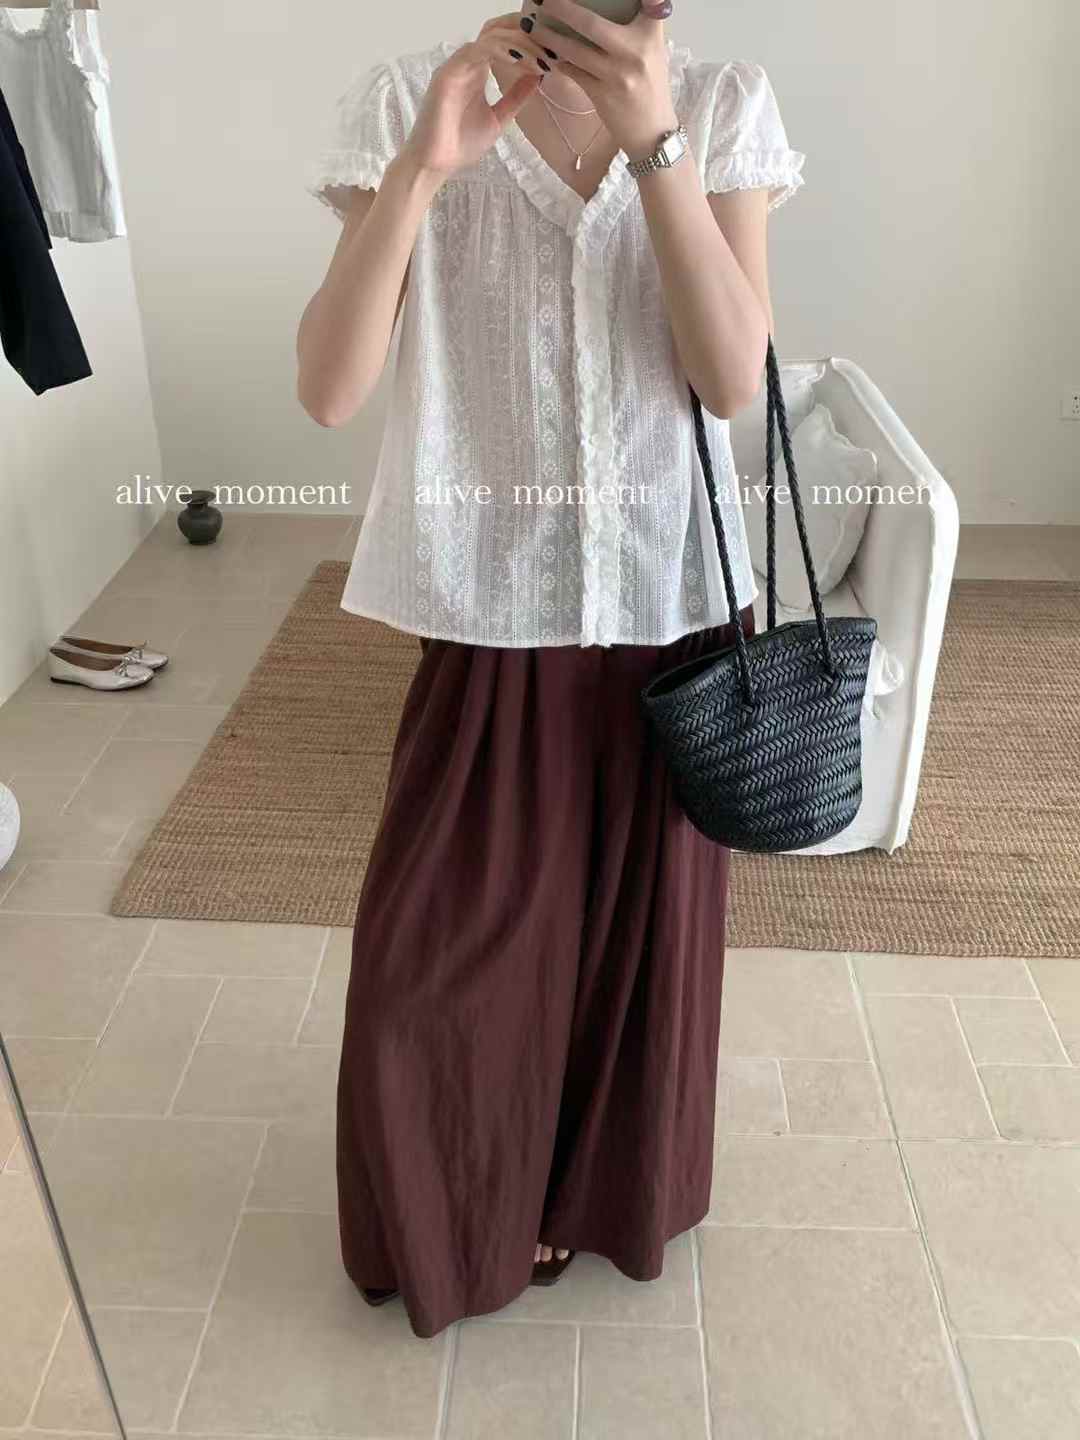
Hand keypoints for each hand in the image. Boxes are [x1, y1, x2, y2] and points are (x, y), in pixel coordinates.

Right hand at [399, 16, 554, 180]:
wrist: (435, 165)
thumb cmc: (460, 144)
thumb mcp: (499, 118)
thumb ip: (516, 98)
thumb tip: (537, 76)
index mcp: (478, 70)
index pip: (503, 40)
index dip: (528, 40)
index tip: (553, 53)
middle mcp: (467, 62)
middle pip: (498, 30)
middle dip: (526, 34)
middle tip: (552, 48)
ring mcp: (457, 66)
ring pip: (490, 37)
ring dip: (519, 44)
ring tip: (541, 57)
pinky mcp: (448, 74)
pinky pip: (477, 51)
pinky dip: (500, 51)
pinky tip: (520, 60)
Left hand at [517, 0, 677, 158]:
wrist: (652, 132)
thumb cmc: (650, 86)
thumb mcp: (652, 50)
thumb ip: (637, 26)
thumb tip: (600, 7)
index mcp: (651, 34)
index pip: (651, 3)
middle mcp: (634, 51)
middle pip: (591, 24)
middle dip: (562, 8)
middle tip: (544, 0)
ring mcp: (616, 75)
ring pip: (574, 50)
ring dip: (549, 37)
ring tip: (532, 27)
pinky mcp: (602, 94)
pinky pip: (573, 72)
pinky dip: (559, 62)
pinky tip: (548, 54)